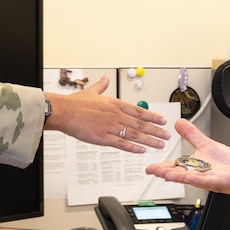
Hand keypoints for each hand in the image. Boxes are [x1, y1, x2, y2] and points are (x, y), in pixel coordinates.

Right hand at [45, 75, 168, 152]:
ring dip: (149, 140)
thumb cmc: (75, 104)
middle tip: (166, 135)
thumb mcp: (91, 91)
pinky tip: (142, 151)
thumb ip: (101, 86)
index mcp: (115, 104)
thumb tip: (106, 79)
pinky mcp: (103, 137)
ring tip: (159, 145)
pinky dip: (133, 147)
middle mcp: (116, 115)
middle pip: (141, 123)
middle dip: (156, 130)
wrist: (63, 112)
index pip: (139, 110)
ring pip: (135, 134)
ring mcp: (111, 126)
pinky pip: (122, 143)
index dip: (153, 116)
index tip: (162, 120)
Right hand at [145, 119, 229, 195]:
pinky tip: (192, 177)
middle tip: (154, 172)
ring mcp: (208, 179)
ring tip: (166, 175)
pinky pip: (208, 181)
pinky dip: (200, 179)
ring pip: (191, 179)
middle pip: (179, 174)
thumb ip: (191, 135)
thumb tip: (178, 123)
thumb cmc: (225, 163)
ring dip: (179, 178)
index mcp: (192, 167)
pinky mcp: (220, 181)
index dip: (161, 168)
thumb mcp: (205, 145)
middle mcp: (198, 175)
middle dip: (166, 173)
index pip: (174, 167)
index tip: (150, 168)